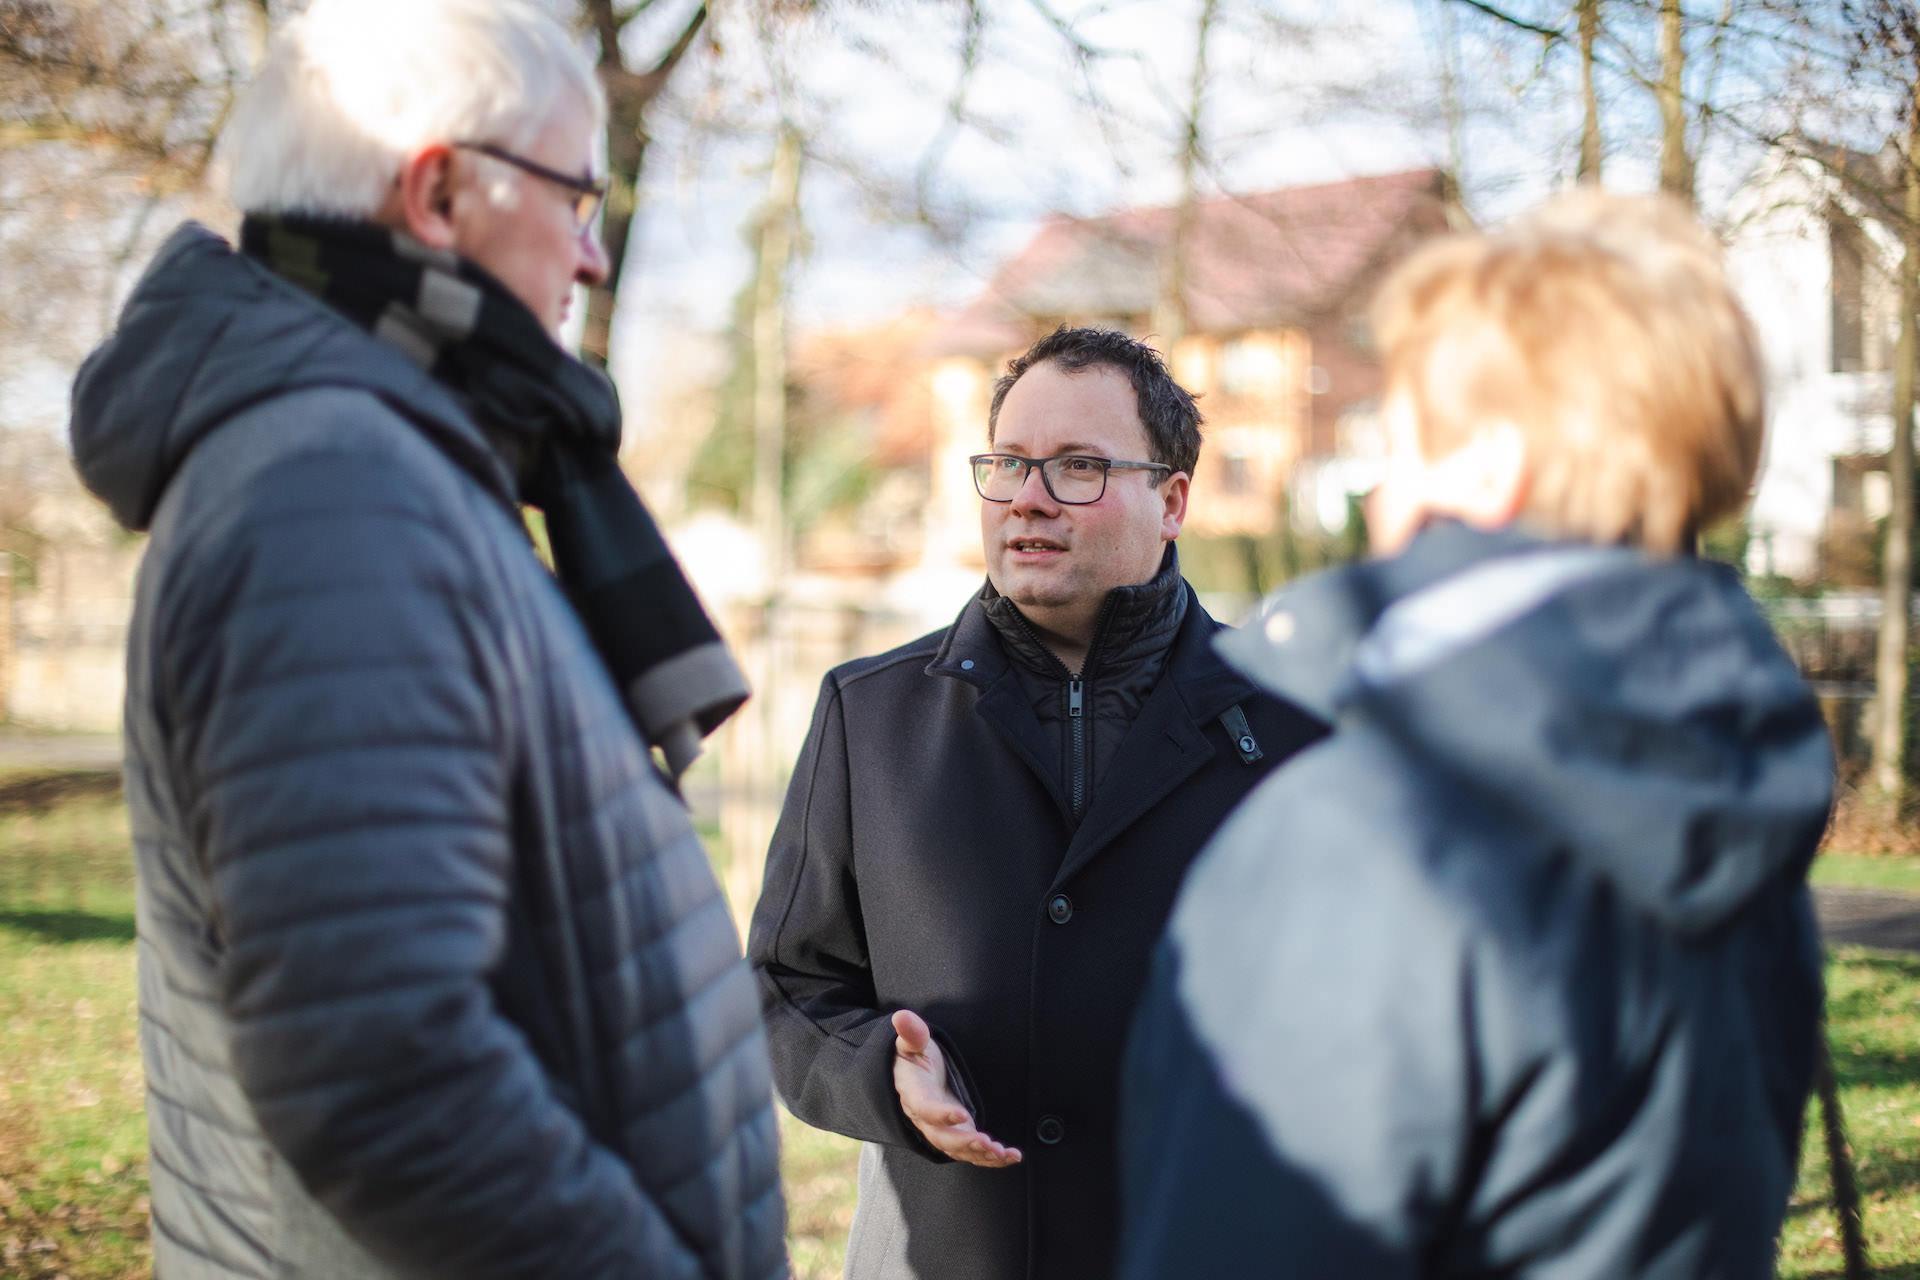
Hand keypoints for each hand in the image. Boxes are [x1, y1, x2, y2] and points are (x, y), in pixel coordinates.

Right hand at [891, 1009, 1021, 1168]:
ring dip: (980, 1154)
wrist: (912, 1075)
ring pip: (957, 1149)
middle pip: (941, 1137)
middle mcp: (925, 1118)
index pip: (924, 1108)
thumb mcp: (912, 1042)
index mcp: (913, 1094)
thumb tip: (902, 1017)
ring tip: (1002, 1153)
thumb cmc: (914, 1056)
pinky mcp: (955, 1134)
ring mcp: (940, 1129)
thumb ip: (912, 1033)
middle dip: (964, 1142)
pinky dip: (990, 1158)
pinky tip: (1011, 1157)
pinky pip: (970, 1152)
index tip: (962, 1114)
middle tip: (986, 1143)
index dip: (941, 1114)